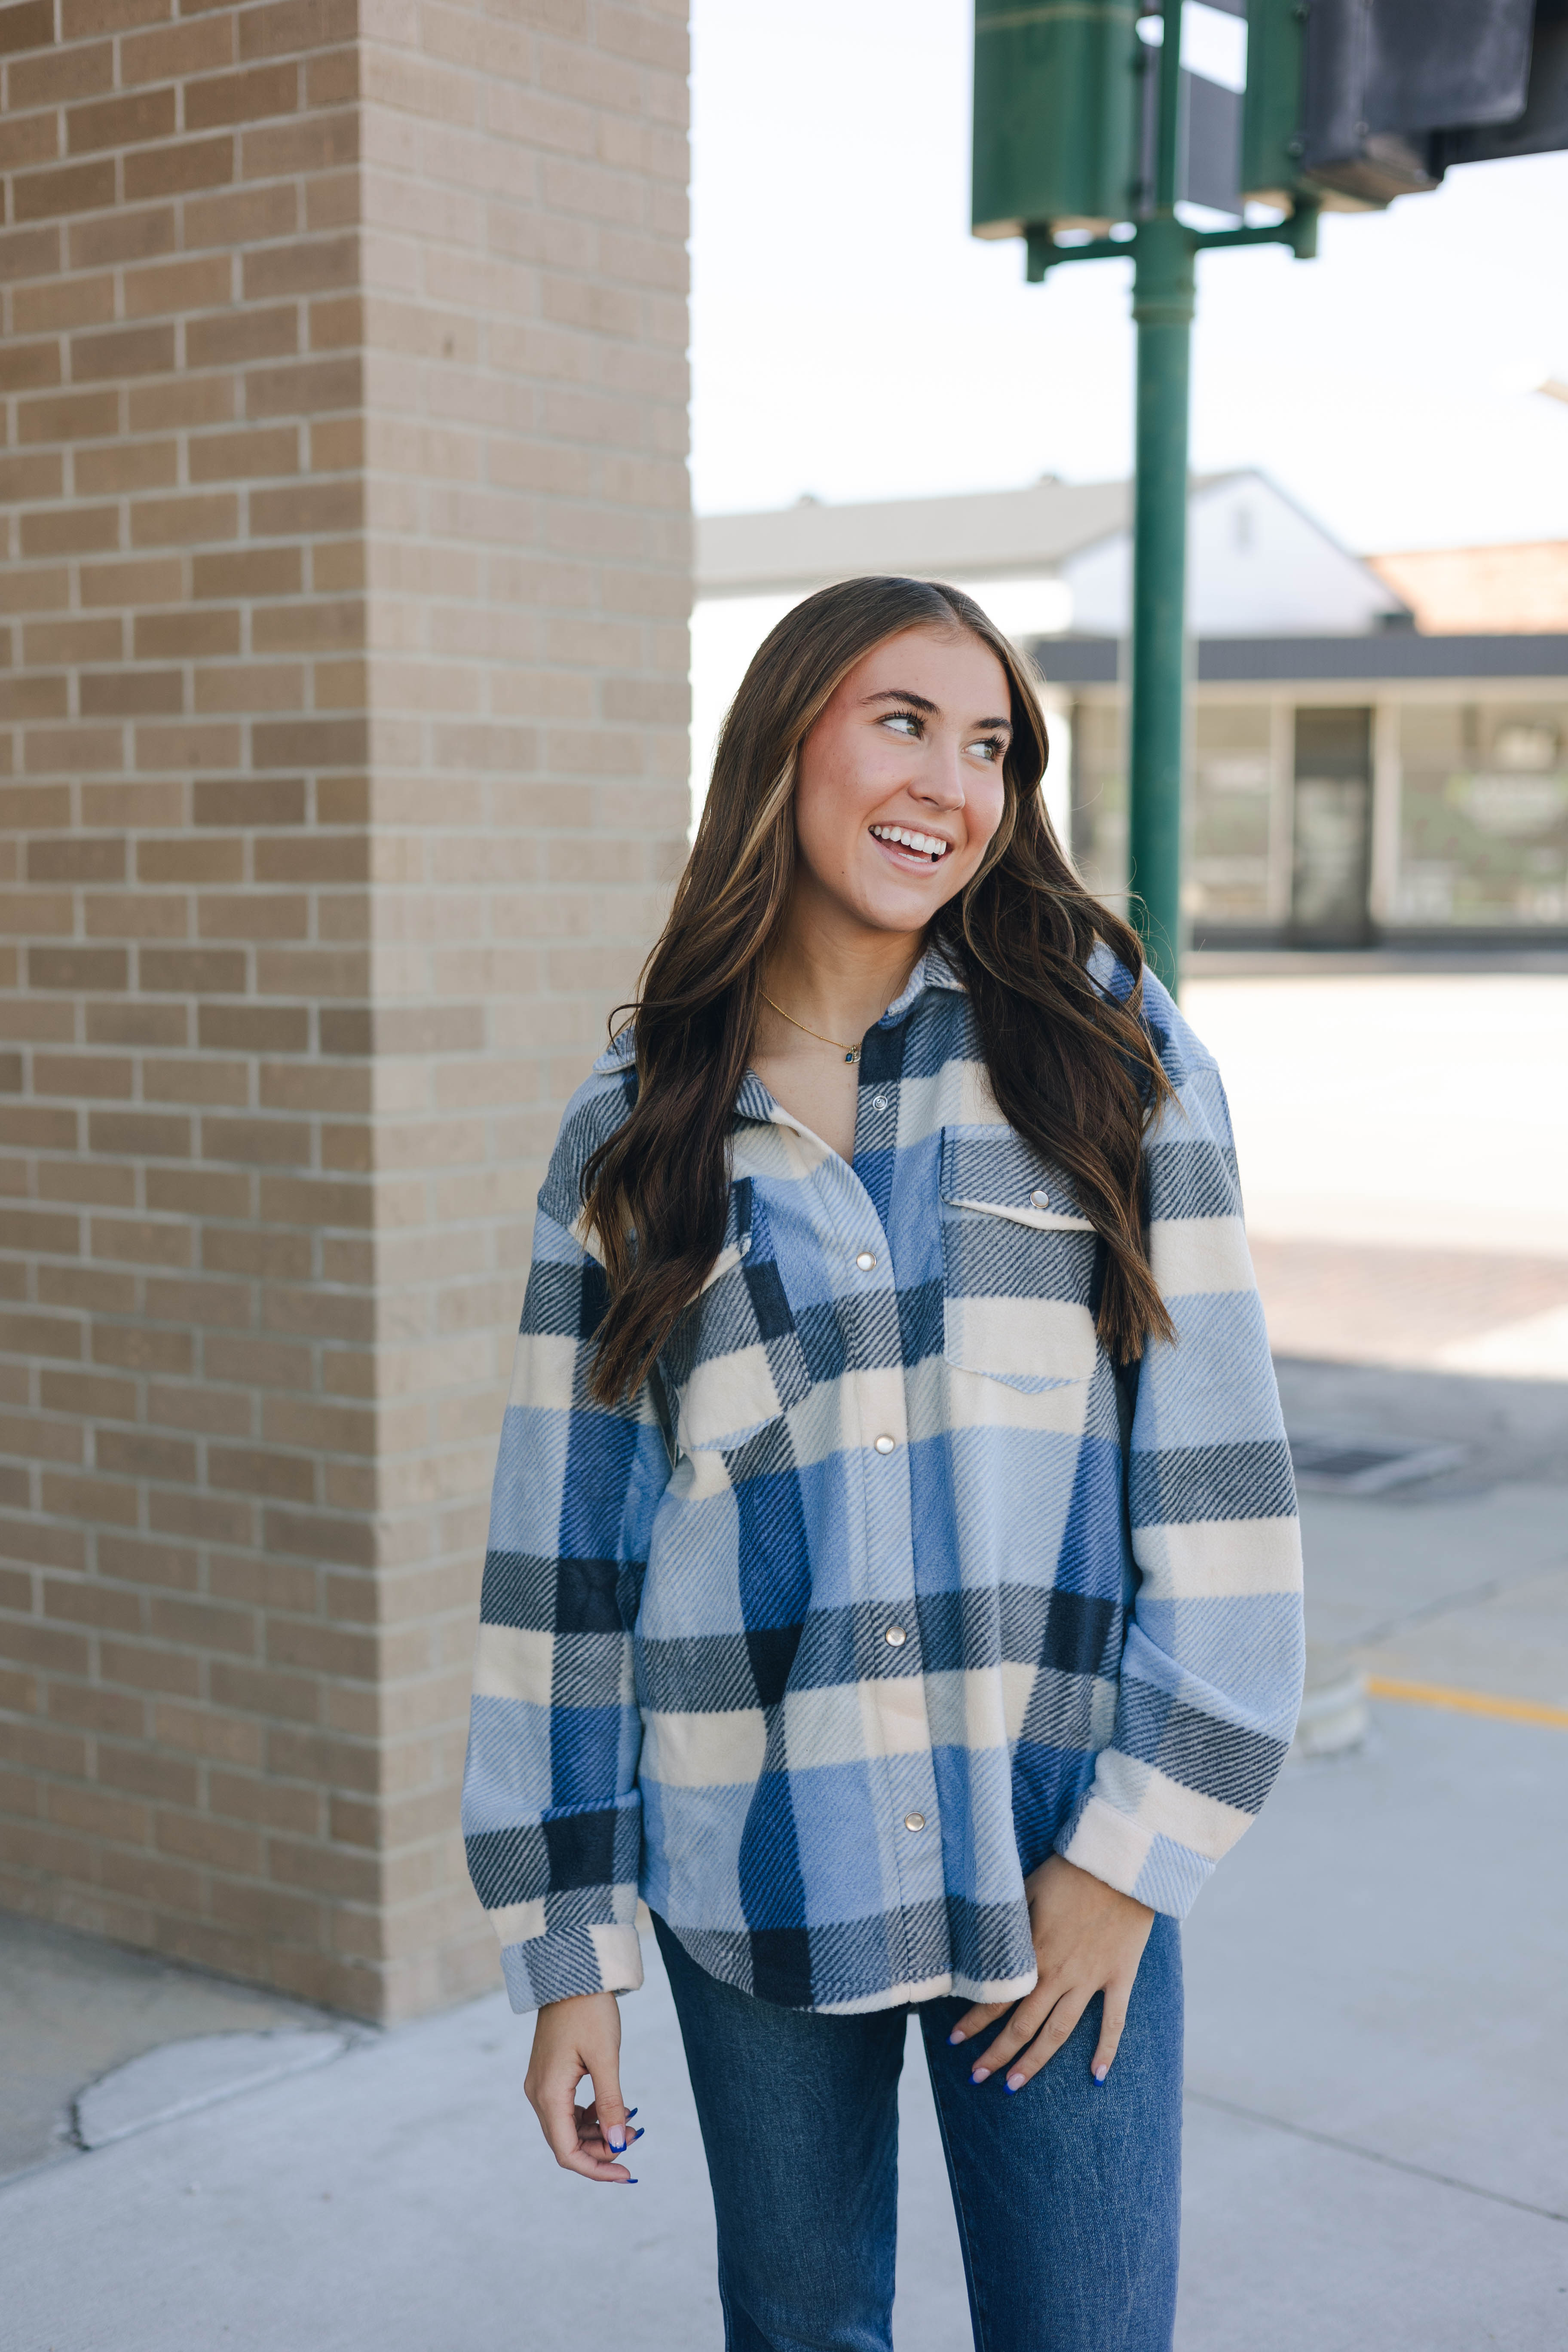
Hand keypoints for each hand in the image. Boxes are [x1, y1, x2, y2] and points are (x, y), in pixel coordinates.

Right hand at [525, 1990, 641, 2182]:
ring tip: (631, 2124)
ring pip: (567, 2127)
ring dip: (598, 2132)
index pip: (566, 2151)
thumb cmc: (590, 2011)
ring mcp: (541, 2084)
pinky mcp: (549, 2074)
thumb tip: (619, 2144)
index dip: (596, 2169)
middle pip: (566, 2142)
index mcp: (548, 2093)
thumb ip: (611, 2103)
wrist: (572, 1972)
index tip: (627, 2172)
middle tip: (636, 2138)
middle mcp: (537, 2094)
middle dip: (601, 2149)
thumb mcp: (606, 2057)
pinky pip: (567, 2109)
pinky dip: (590, 2115)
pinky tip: (613, 2107)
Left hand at [949, 1853, 1153, 2089]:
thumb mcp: (1025, 1889)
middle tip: (977, 2076)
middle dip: (997, 2053)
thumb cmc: (1068, 1872)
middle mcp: (1058, 1974)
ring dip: (1035, 2061)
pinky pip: (1113, 2021)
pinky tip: (1096, 2077)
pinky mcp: (1119, 1977)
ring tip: (1014, 2085)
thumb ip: (1005, 1923)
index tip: (955, 2041)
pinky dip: (1105, 2051)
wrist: (1120, 1865)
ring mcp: (1091, 1979)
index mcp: (1033, 1953)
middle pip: (1023, 2025)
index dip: (974, 2022)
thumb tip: (981, 1947)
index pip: (997, 1998)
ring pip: (1059, 2032)